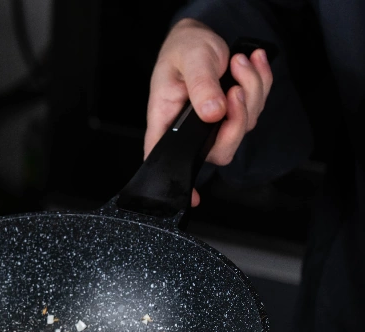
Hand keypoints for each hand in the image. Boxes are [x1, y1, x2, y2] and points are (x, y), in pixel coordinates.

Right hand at [144, 18, 272, 205]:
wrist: (198, 36)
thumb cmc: (183, 49)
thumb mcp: (190, 60)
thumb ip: (200, 86)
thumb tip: (213, 114)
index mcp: (166, 121)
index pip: (165, 159)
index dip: (179, 181)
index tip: (193, 199)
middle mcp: (190, 130)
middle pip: (220, 149)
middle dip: (238, 118)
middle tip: (235, 87)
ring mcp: (214, 124)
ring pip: (244, 126)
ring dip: (252, 89)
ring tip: (239, 61)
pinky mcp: (233, 114)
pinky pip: (257, 108)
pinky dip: (261, 82)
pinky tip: (251, 63)